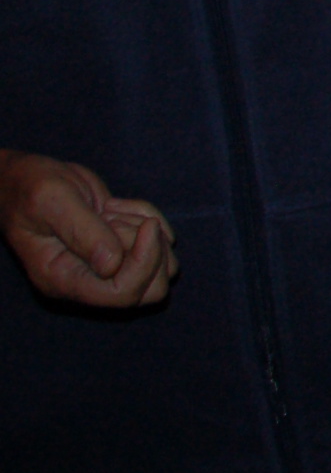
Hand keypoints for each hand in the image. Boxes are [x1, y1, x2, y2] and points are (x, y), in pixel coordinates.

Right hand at [0, 150, 176, 308]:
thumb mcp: (52, 202)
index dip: (144, 262)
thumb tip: (112, 265)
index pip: (122, 294)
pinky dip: (147, 217)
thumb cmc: (31, 188)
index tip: (147, 227)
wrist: (25, 179)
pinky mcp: (120, 248)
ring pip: (162, 266)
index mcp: (64, 279)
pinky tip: (116, 205)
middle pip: (151, 290)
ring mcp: (107, 266)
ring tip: (111, 210)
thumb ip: (83, 232)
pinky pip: (160, 241)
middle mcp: (89, 280)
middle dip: (151, 250)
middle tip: (119, 219)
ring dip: (149, 231)